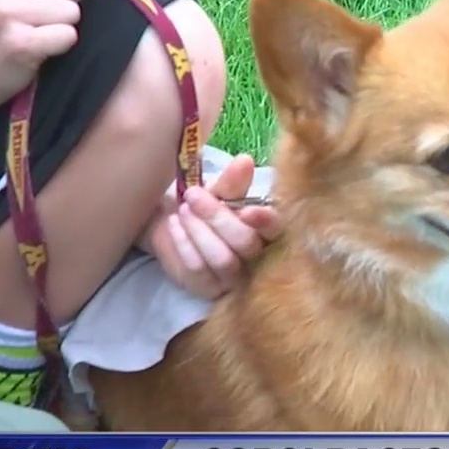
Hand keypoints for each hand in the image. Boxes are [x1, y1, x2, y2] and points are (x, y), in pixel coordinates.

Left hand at [143, 154, 280, 299]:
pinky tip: (173, 224)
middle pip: (246, 244)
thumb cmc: (205, 208)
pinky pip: (198, 270)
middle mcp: (257, 259)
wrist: (170, 224)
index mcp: (268, 232)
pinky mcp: (208, 288)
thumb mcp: (218, 191)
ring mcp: (234, 277)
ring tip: (183, 209)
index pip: (277, 230)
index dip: (265, 222)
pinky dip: (184, 244)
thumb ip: (232, 181)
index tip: (248, 210)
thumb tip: (245, 161)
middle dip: (218, 218)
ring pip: (223, 259)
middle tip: (194, 195)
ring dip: (200, 231)